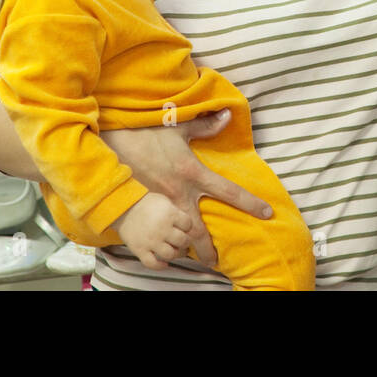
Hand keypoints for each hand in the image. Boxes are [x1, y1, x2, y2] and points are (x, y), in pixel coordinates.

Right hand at [102, 109, 271, 267]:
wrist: (110, 144)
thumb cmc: (146, 132)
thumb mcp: (178, 126)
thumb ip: (206, 125)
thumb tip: (228, 114)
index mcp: (193, 173)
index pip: (229, 191)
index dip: (251, 203)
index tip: (267, 213)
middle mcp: (179, 193)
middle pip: (199, 229)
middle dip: (209, 249)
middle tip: (218, 261)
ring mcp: (160, 205)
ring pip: (177, 236)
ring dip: (186, 248)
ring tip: (193, 258)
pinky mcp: (142, 209)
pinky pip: (156, 233)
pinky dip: (163, 242)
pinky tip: (167, 248)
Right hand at [116, 192, 193, 269]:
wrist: (122, 208)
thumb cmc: (145, 202)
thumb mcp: (164, 201)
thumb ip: (176, 212)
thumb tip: (186, 224)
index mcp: (170, 214)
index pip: (188, 225)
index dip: (188, 227)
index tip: (184, 228)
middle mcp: (162, 229)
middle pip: (182, 241)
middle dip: (185, 242)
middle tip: (183, 242)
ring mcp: (151, 241)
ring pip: (170, 254)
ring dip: (176, 255)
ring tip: (176, 252)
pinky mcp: (140, 250)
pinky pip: (152, 264)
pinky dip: (160, 266)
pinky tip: (164, 263)